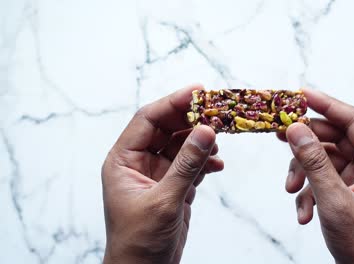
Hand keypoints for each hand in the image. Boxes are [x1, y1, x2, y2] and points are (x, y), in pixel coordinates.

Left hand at [101, 85, 223, 263]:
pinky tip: (216, 166)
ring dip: (200, 142)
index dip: (172, 103)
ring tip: (218, 145)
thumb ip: (186, 164)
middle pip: (167, 129)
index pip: (148, 120)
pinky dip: (204, 163)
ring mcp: (157, 174)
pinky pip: (190, 165)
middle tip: (217, 113)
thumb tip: (206, 130)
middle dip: (191, 121)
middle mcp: (139, 162)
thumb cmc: (139, 241)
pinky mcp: (172, 186)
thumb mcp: (164, 200)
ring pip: (181, 146)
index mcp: (124, 160)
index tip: (198, 91)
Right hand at [279, 90, 353, 263]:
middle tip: (278, 135)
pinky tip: (304, 214)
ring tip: (292, 192)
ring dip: (304, 175)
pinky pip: (324, 181)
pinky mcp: (349, 193)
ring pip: (325, 161)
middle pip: (335, 139)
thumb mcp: (335, 201)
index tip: (300, 94)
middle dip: (306, 145)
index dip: (327, 105)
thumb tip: (295, 130)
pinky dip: (309, 194)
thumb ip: (314, 163)